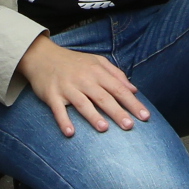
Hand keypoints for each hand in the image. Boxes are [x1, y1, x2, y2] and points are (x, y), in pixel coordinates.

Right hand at [15, 34, 148, 137]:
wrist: (43, 56)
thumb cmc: (74, 62)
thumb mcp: (97, 62)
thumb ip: (116, 74)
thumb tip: (134, 90)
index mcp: (97, 72)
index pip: (119, 89)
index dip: (132, 103)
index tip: (145, 116)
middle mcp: (84, 80)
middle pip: (103, 97)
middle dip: (117, 111)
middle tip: (129, 126)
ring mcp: (67, 87)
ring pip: (82, 103)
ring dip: (93, 116)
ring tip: (104, 128)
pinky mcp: (52, 95)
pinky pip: (58, 109)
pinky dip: (64, 120)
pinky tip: (70, 132)